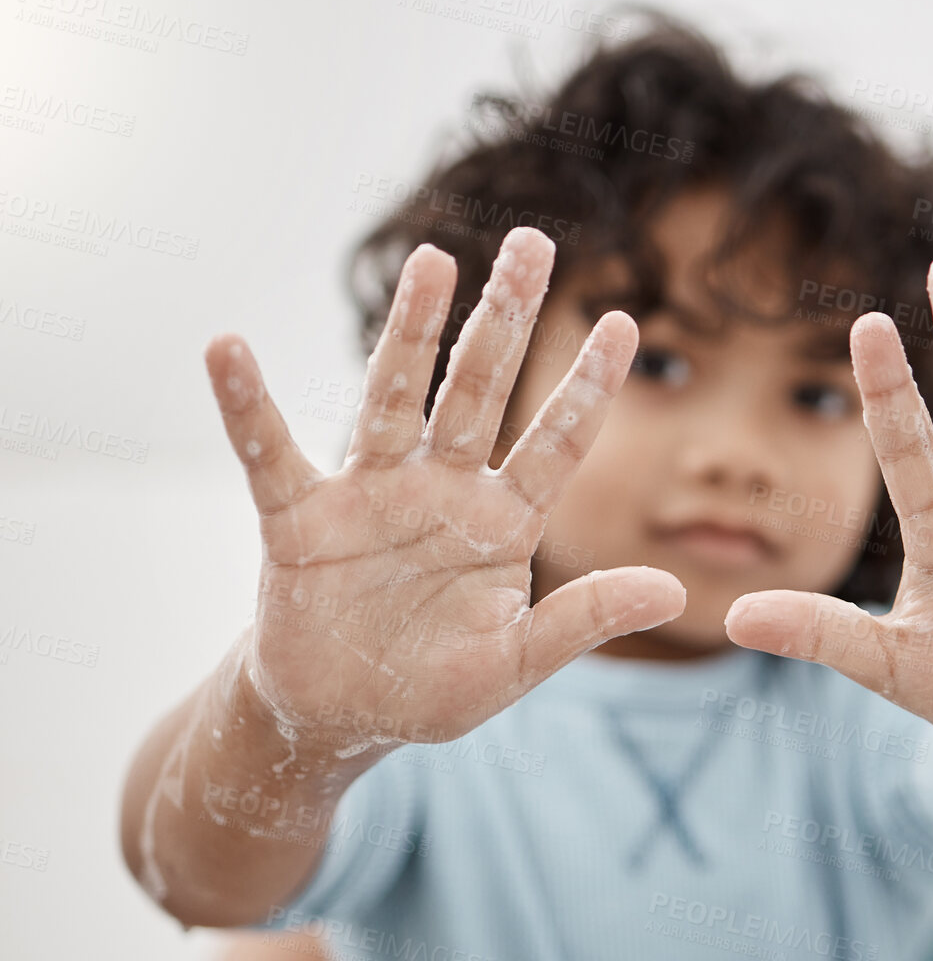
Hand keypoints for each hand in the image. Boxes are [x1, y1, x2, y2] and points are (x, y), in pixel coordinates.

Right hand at [204, 227, 682, 747]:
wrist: (340, 719)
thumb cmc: (432, 687)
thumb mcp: (517, 662)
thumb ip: (586, 620)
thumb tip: (677, 595)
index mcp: (502, 522)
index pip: (556, 441)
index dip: (588, 386)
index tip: (626, 323)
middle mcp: (441, 488)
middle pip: (479, 390)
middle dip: (505, 319)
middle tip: (533, 242)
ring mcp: (371, 495)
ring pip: (393, 396)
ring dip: (410, 330)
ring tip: (433, 259)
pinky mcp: (299, 520)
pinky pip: (269, 454)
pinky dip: (246, 405)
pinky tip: (227, 349)